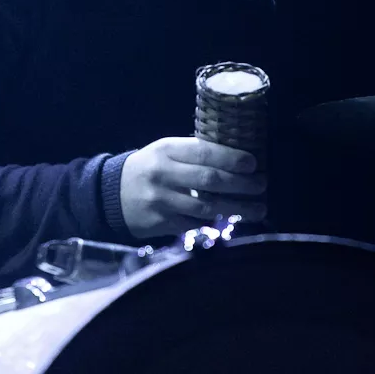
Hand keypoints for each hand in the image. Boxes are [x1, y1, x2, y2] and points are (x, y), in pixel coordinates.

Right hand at [118, 136, 266, 239]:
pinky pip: (195, 224)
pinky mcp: (162, 223)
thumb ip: (194, 153)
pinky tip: (233, 222)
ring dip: (237, 209)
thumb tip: (236, 157)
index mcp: (167, 150)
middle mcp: (164, 174)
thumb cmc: (150, 167)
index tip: (253, 163)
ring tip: (258, 208)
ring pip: (206, 207)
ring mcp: (162, 200)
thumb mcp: (166, 151)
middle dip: (240, 184)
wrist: (112, 193)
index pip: (204, 152)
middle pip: (209, 180)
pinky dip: (216, 223)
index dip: (231, 158)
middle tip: (262, 185)